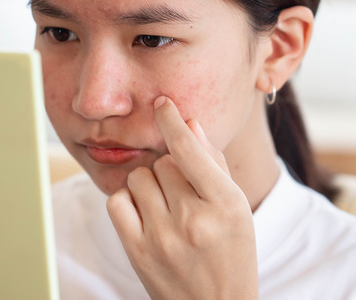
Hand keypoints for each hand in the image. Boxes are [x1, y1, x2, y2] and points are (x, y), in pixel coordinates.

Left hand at [106, 96, 258, 299]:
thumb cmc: (231, 253)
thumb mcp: (237, 209)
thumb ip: (213, 164)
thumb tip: (188, 123)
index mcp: (226, 205)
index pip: (189, 149)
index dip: (172, 121)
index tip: (162, 102)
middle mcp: (193, 220)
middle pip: (163, 162)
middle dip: (170, 169)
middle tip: (183, 193)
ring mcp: (162, 237)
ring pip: (139, 177)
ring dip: (149, 183)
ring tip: (166, 206)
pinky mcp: (138, 251)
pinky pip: (118, 200)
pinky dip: (128, 200)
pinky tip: (146, 213)